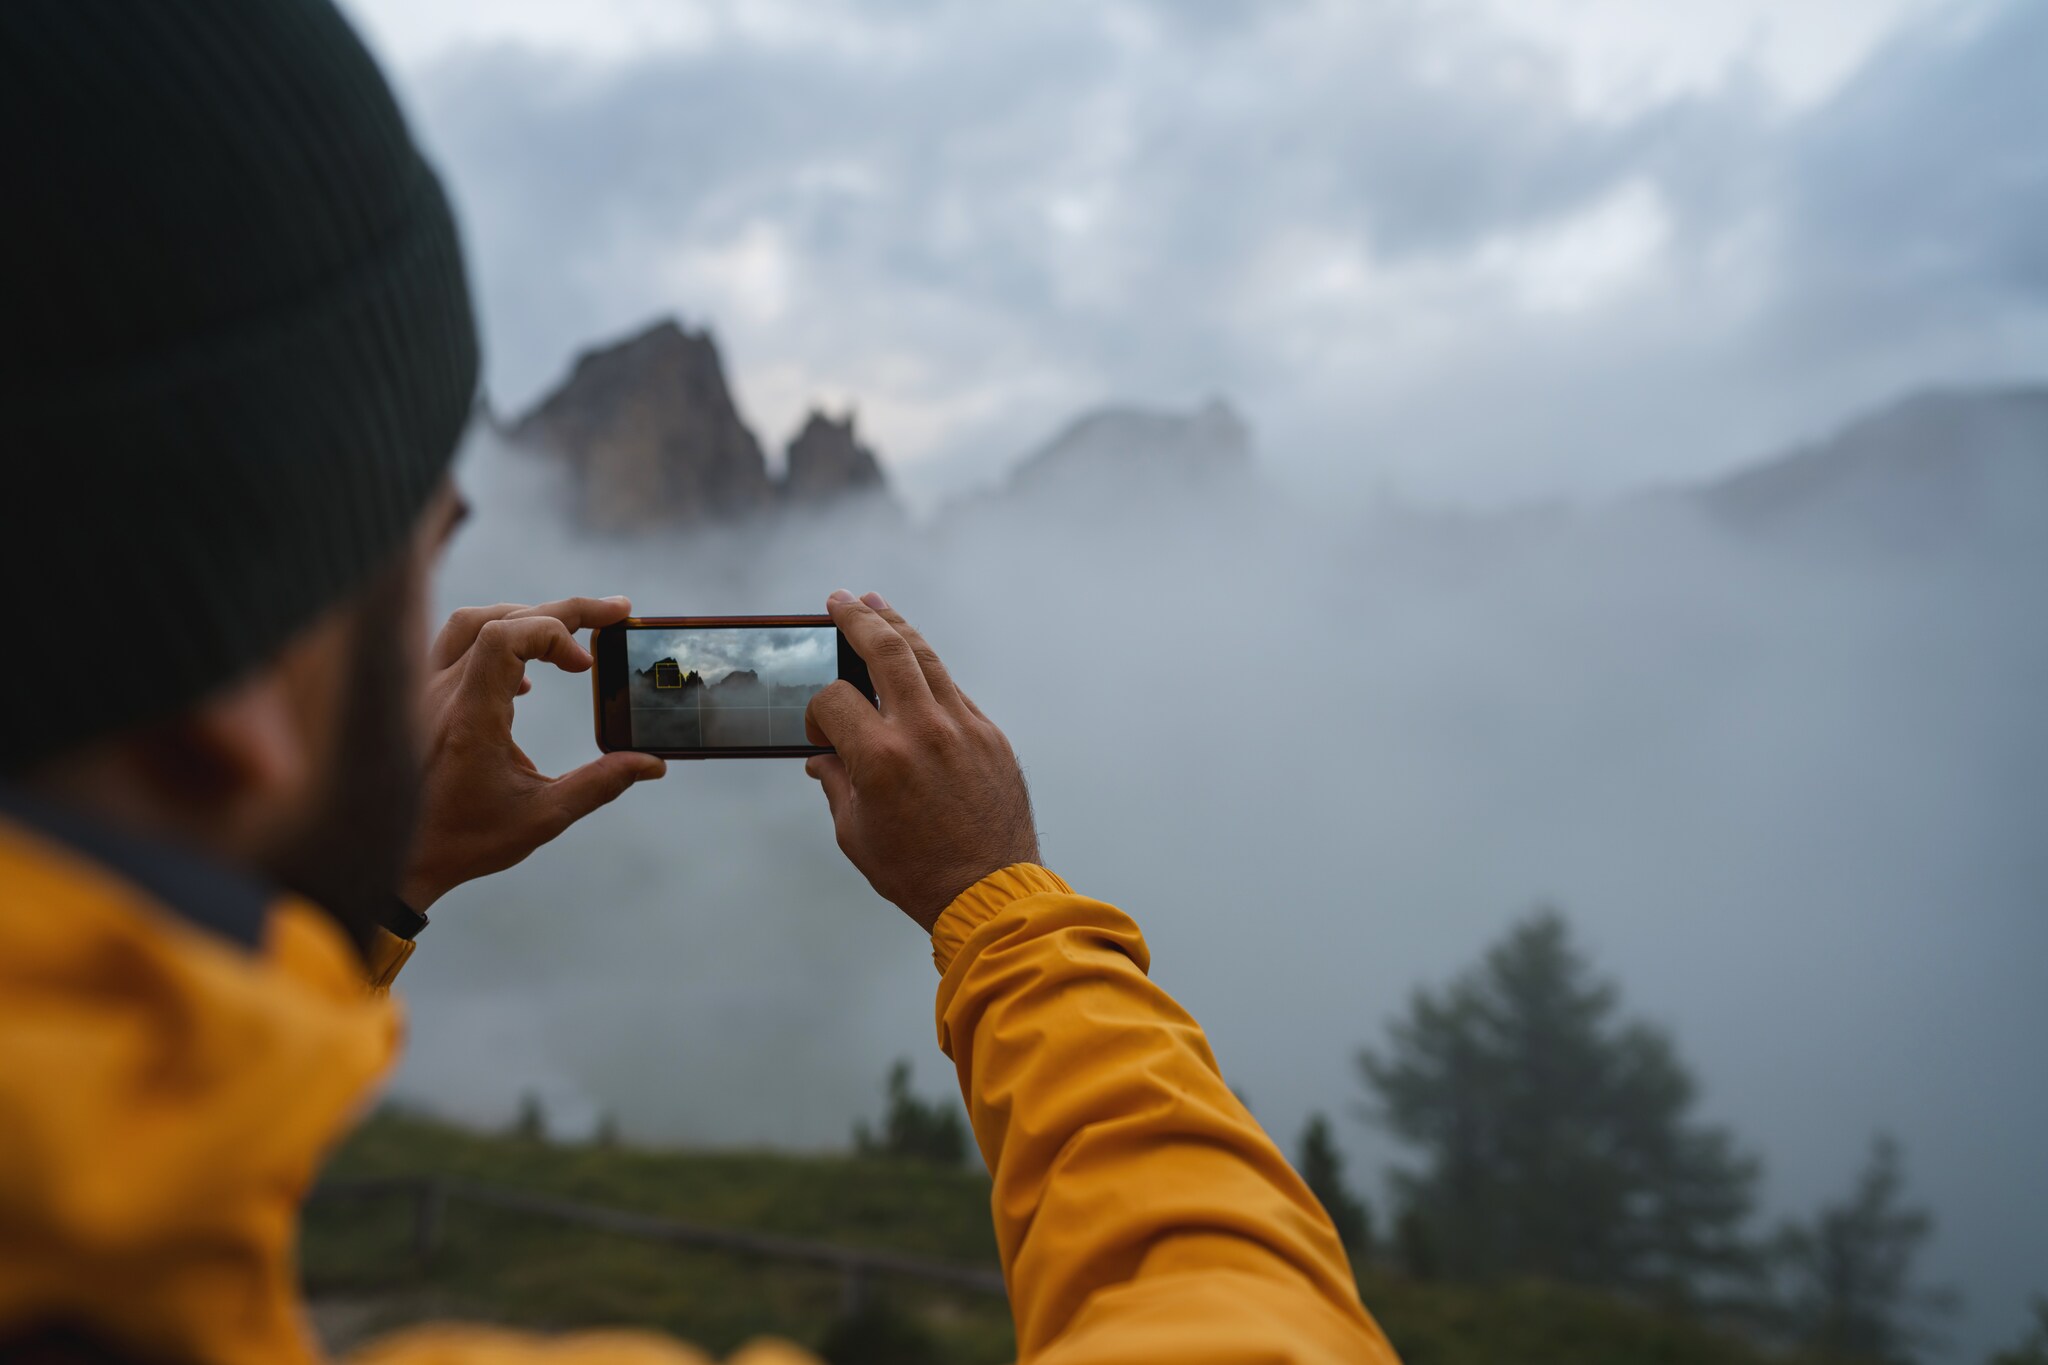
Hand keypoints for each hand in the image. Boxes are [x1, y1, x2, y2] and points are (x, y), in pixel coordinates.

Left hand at [400, 596, 665, 910]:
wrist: (397, 859)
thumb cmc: (464, 840)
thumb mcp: (542, 817)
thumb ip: (599, 785)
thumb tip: (651, 763)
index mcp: (470, 716)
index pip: (505, 636)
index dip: (555, 633)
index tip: (586, 666)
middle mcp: (440, 693)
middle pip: (501, 619)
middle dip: (565, 612)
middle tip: (614, 612)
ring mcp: (423, 692)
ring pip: (471, 622)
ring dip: (524, 618)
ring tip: (566, 637)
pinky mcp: (419, 699)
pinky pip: (454, 646)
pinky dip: (496, 642)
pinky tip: (525, 680)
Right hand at [803, 590, 1038, 931]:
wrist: (990, 892)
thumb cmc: (918, 872)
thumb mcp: (857, 834)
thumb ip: (837, 784)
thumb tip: (823, 757)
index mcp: (882, 758)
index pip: (835, 700)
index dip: (818, 714)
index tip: (820, 735)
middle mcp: (924, 731)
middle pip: (887, 650)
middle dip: (858, 619)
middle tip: (840, 600)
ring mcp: (964, 728)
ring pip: (927, 658)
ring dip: (898, 627)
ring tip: (876, 606)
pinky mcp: (991, 735)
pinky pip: (953, 691)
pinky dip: (929, 673)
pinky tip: (914, 668)